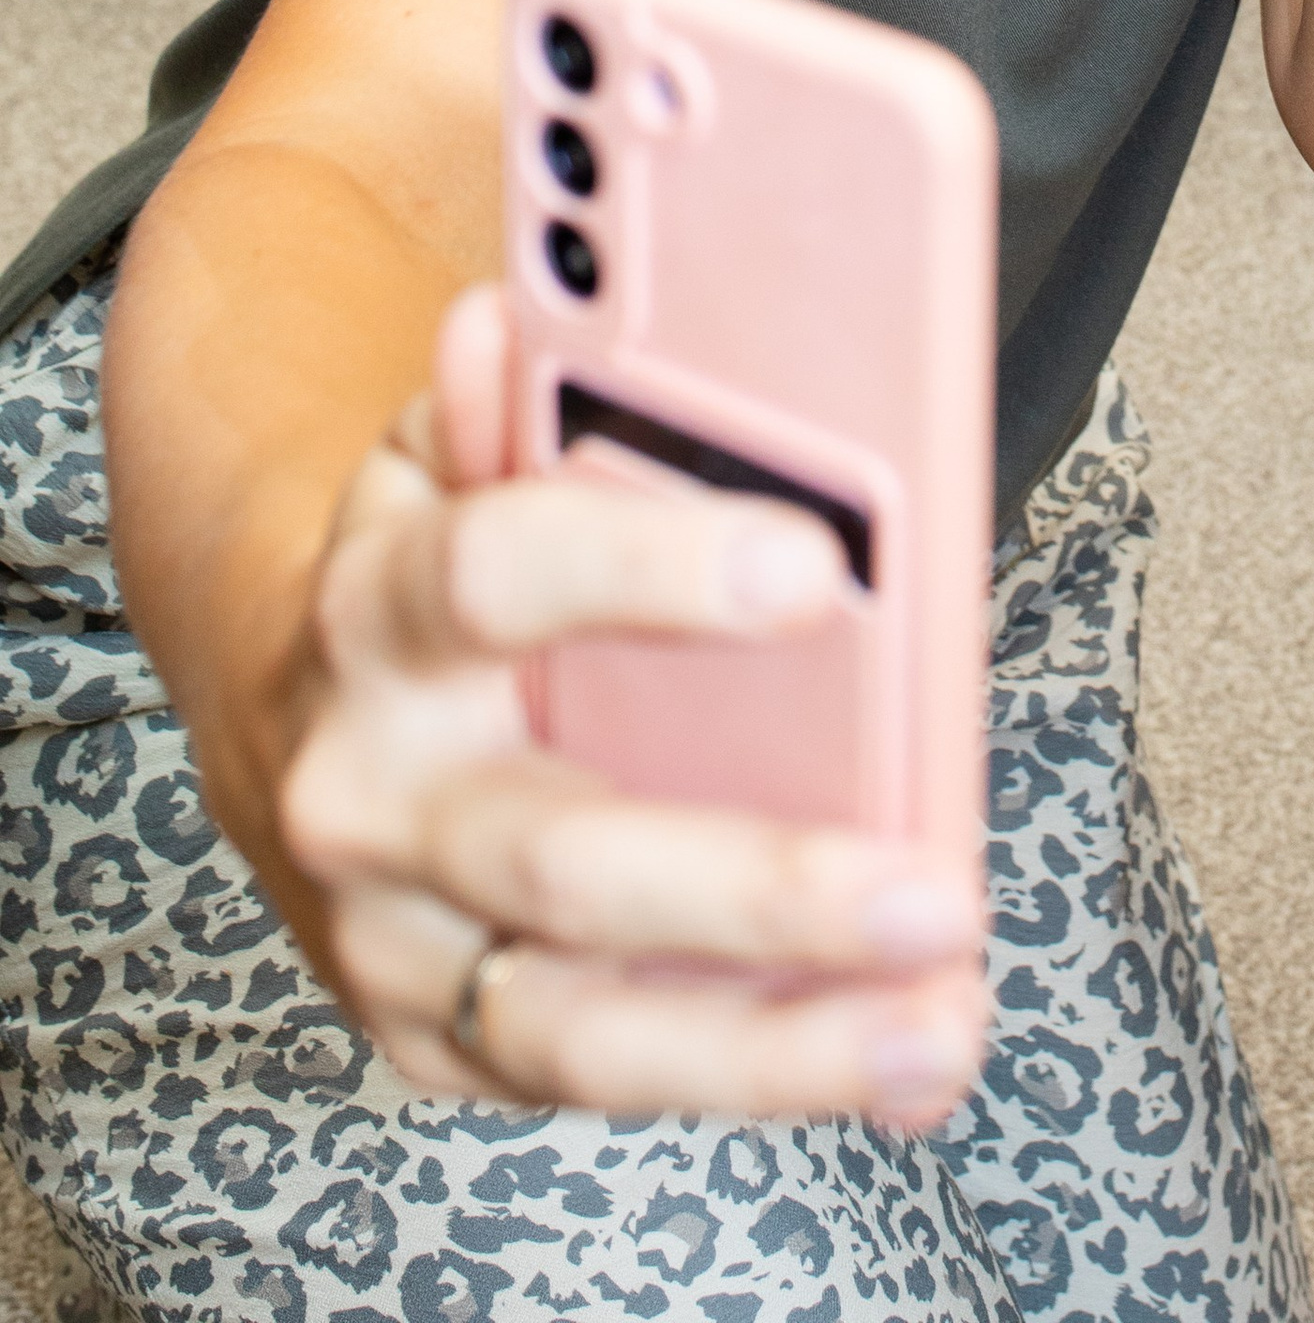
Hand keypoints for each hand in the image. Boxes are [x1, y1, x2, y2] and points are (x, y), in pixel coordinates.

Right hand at [279, 289, 981, 1123]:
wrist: (296, 710)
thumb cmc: (444, 557)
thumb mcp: (464, 450)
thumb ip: (527, 393)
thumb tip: (522, 315)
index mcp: (382, 602)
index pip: (500, 574)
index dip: (652, 565)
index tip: (818, 563)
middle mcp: (374, 788)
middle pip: (561, 853)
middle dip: (757, 881)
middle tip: (934, 888)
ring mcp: (399, 932)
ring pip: (583, 1018)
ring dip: (780, 1041)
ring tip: (942, 1020)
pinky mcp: (442, 1038)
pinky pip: (603, 1074)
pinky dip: (759, 1071)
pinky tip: (901, 1052)